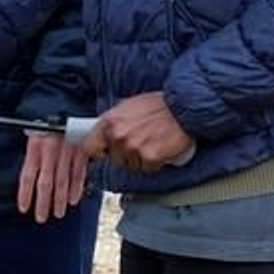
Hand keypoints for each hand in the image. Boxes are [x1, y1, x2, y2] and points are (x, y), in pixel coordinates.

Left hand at [17, 133, 89, 222]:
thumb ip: (32, 157)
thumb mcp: (33, 136)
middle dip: (43, 203)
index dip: (25, 194)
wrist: (65, 104)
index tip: (24, 208)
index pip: (28, 175)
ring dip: (60, 200)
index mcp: (35, 147)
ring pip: (63, 181)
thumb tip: (29, 181)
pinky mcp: (81, 151)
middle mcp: (50, 151)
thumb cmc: (46, 124)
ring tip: (57, 213)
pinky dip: (76, 188)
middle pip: (46, 183)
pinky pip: (78, 173)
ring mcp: (67, 152)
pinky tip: (73, 200)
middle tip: (41, 218)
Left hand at [78, 91, 192, 172]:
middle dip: (126, 154)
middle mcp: (118, 135)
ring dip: (142, 158)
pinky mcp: (150, 157)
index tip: (103, 153)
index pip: (88, 147)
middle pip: (114, 159)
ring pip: (132, 165)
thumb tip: (102, 135)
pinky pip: (148, 168)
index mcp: (110, 121)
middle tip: (141, 140)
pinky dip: (156, 161)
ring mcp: (134, 148)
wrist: (184, 108)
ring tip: (153, 140)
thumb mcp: (128, 106)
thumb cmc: (159, 105)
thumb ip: (113, 122)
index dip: (98, 152)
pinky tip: (161, 147)